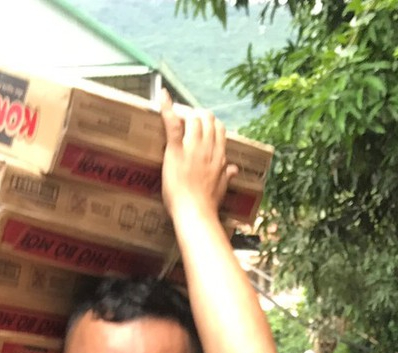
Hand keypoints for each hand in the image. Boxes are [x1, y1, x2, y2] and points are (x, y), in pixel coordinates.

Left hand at [158, 93, 232, 219]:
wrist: (195, 212)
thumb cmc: (206, 205)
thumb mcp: (222, 188)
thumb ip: (227, 175)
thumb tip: (234, 169)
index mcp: (219, 156)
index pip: (219, 129)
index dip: (210, 124)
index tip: (203, 126)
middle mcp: (208, 148)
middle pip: (207, 119)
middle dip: (197, 116)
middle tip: (186, 122)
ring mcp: (193, 148)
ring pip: (193, 118)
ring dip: (184, 115)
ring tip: (176, 117)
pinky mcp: (177, 150)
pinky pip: (172, 124)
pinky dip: (167, 107)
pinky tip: (162, 95)